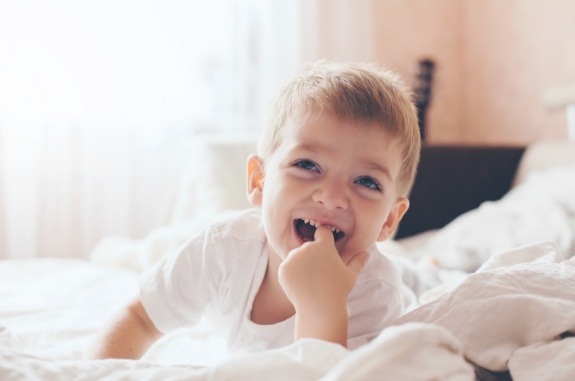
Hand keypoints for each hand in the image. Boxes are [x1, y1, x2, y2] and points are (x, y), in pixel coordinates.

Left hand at [278, 226, 369, 345]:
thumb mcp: (351, 275)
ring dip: (300, 264)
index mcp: (323, 245)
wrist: (319, 309)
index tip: (326, 248)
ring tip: (310, 280)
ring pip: (296, 256)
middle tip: (319, 273)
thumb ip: (358, 261)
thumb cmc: (338, 291)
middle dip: (312, 255)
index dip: (324, 238)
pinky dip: (291, 274)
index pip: (322, 231)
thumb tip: (367, 253)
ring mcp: (293, 258)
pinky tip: (301, 285)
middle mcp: (307, 247)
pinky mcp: (283, 268)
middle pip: (308, 246)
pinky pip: (287, 267)